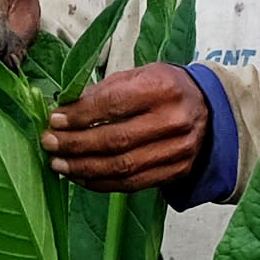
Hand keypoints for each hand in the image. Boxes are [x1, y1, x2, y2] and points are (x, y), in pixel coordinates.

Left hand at [43, 63, 210, 193]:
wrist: (210, 111)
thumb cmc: (167, 89)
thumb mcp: (140, 75)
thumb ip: (106, 90)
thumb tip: (67, 108)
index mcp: (163, 88)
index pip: (114, 104)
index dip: (80, 115)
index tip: (55, 120)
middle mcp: (173, 121)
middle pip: (116, 140)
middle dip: (76, 144)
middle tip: (49, 143)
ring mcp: (177, 151)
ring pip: (122, 167)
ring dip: (84, 168)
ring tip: (58, 164)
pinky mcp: (174, 172)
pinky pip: (132, 184)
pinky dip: (101, 183)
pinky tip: (80, 176)